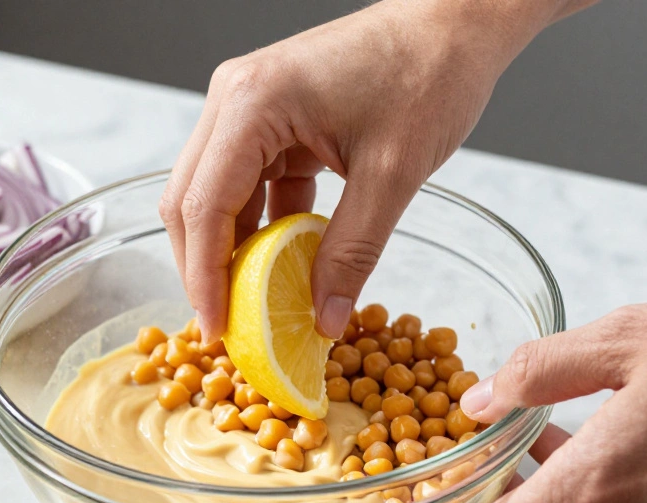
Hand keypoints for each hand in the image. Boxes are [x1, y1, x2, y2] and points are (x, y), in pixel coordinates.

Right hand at [159, 0, 568, 343]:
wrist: (455, 26)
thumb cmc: (427, 77)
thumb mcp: (392, 175)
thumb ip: (352, 252)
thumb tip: (323, 319)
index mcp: (251, 103)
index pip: (202, 204)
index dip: (203, 274)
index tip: (216, 329)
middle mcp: (234, 99)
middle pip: (190, 200)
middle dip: (204, 266)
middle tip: (225, 326)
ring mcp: (247, 106)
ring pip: (214, 194)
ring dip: (231, 249)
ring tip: (252, 304)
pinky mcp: (270, 118)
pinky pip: (248, 183)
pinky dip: (261, 227)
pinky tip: (283, 265)